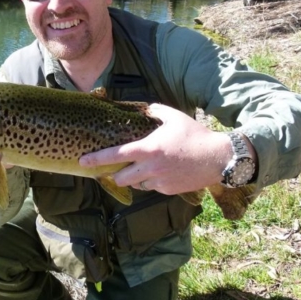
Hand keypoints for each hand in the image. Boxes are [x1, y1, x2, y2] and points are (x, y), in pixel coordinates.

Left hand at [79, 103, 232, 194]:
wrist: (217, 158)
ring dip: (134, 178)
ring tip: (142, 168)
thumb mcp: (172, 116)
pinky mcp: (168, 190)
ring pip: (136, 184)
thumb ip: (153, 110)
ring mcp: (159, 181)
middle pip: (120, 177)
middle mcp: (150, 167)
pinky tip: (161, 172)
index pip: (115, 155)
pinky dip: (150, 182)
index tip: (83, 162)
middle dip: (114, 174)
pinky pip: (151, 188)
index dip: (96, 159)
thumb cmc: (194, 134)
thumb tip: (142, 108)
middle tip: (114, 169)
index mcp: (148, 148)